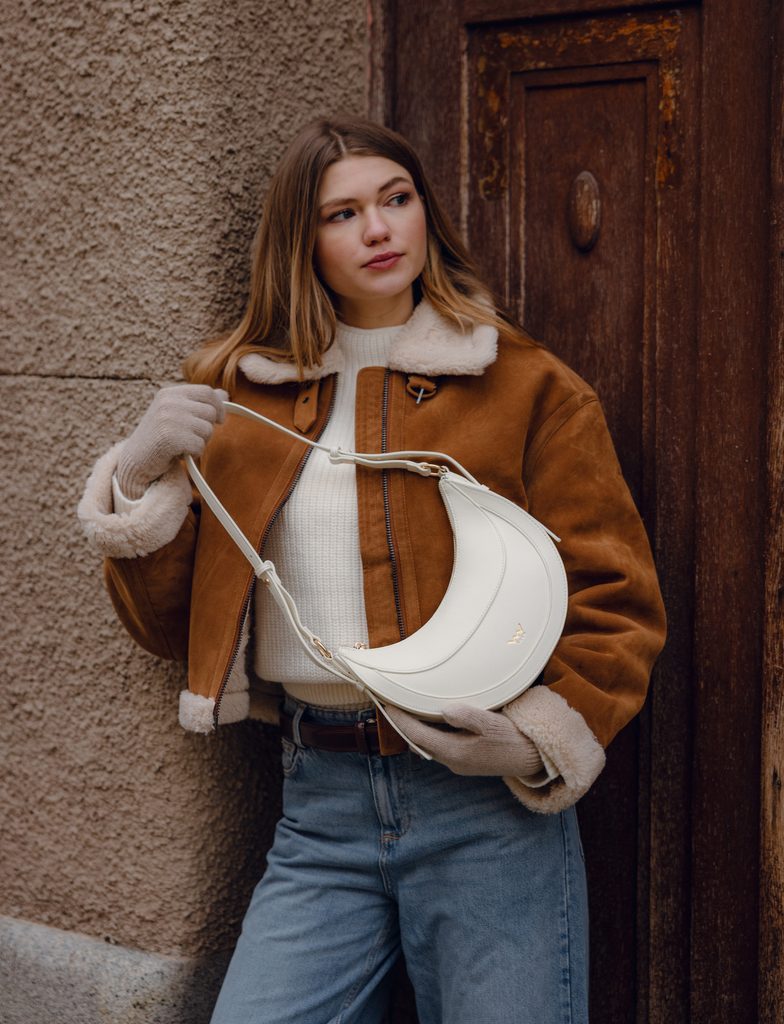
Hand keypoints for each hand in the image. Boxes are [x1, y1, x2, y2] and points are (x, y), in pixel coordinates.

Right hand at [116, 384, 228, 498]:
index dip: (219, 406)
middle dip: (207, 429)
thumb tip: (224, 394)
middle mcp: (169, 402)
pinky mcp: (170, 437)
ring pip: (207, 429)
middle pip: (210, 412)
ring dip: (200, 442)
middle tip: (190, 437)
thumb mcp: (176, 414)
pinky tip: (179, 454)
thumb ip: (198, 403)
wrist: (136, 461)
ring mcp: (168, 418)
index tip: (220, 420)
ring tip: (182, 445)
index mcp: (170, 393)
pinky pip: (200, 445)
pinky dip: (194, 453)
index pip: (207, 391)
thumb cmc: (160, 439)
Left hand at [383, 703, 543, 777]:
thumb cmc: (513, 739)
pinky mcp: (465, 760)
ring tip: (407, 709)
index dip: (400, 720)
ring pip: (428, 745)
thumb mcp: (492, 724)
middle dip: (404, 725)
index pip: (418, 735)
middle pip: (418, 742)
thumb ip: (467, 717)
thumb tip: (444, 711)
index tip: (386, 705)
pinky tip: (432, 719)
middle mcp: (452, 761)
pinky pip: (439, 745)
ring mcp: (458, 762)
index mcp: (454, 752)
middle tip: (392, 704)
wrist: (532, 759)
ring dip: (417, 729)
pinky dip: (430, 732)